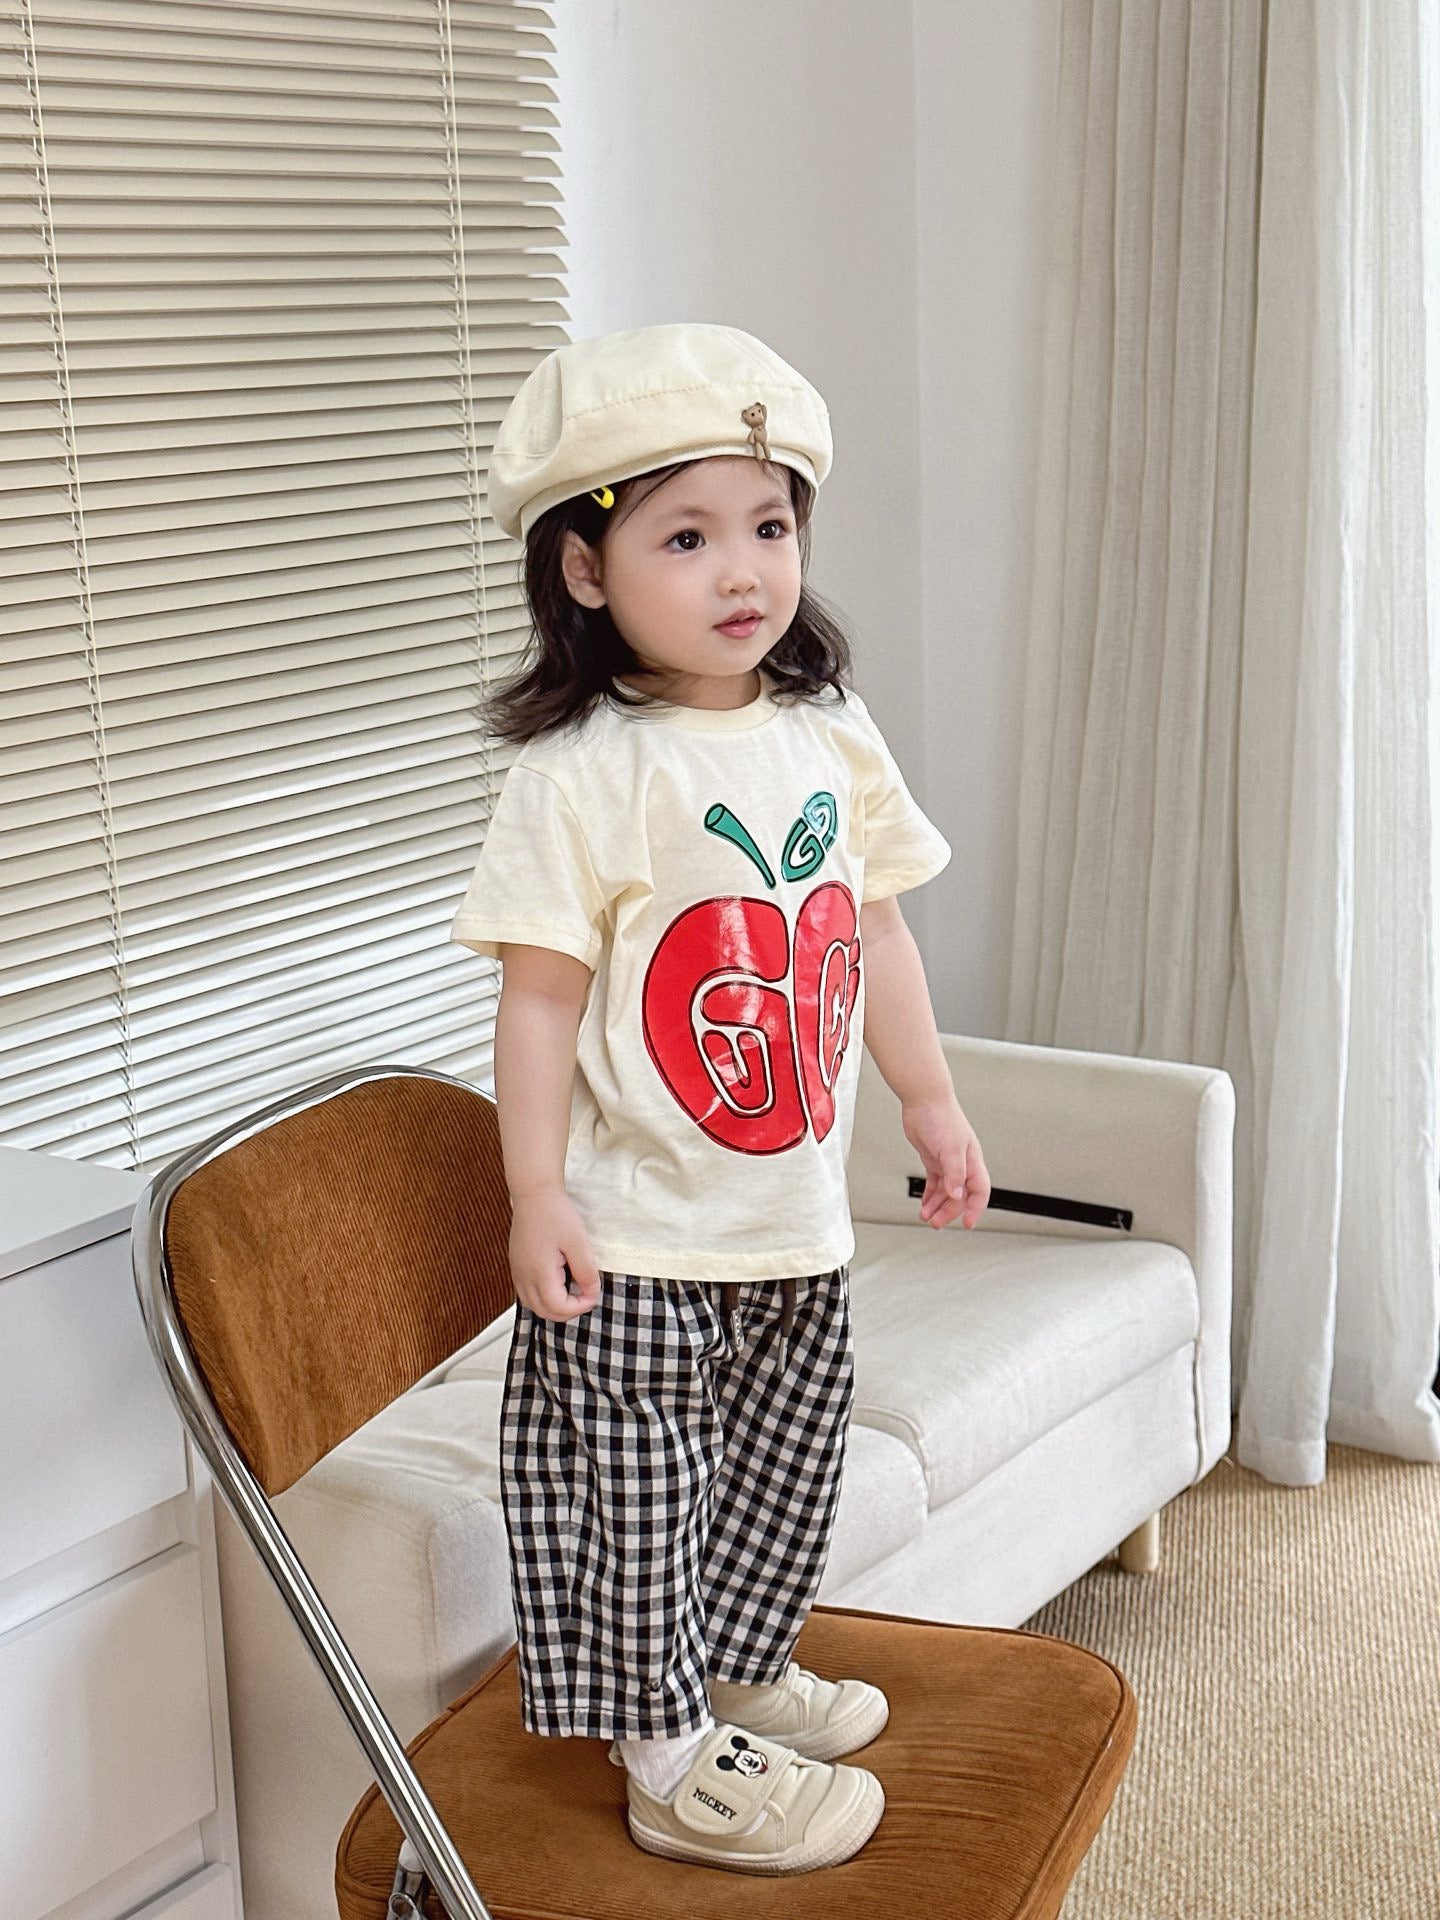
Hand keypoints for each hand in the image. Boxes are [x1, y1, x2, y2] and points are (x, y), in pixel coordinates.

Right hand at [507, 1189, 602, 1320]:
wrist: (534, 1193)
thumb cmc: (555, 1213)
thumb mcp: (578, 1242)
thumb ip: (586, 1271)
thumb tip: (591, 1291)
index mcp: (539, 1273)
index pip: (558, 1307)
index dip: (580, 1306)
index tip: (593, 1293)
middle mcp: (524, 1277)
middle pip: (544, 1312)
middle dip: (568, 1311)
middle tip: (585, 1297)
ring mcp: (518, 1271)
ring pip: (533, 1305)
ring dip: (554, 1307)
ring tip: (572, 1292)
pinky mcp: (517, 1264)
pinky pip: (527, 1292)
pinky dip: (543, 1297)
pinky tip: (557, 1283)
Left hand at [901, 1094, 990, 1229]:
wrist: (924, 1100)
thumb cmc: (942, 1117)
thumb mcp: (951, 1149)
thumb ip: (954, 1174)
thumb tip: (956, 1195)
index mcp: (972, 1160)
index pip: (979, 1191)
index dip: (975, 1209)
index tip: (967, 1224)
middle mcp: (962, 1163)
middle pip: (960, 1195)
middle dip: (949, 1211)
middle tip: (936, 1223)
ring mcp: (947, 1161)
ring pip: (946, 1191)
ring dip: (937, 1206)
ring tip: (926, 1217)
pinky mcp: (933, 1158)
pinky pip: (934, 1183)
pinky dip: (930, 1195)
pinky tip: (925, 1204)